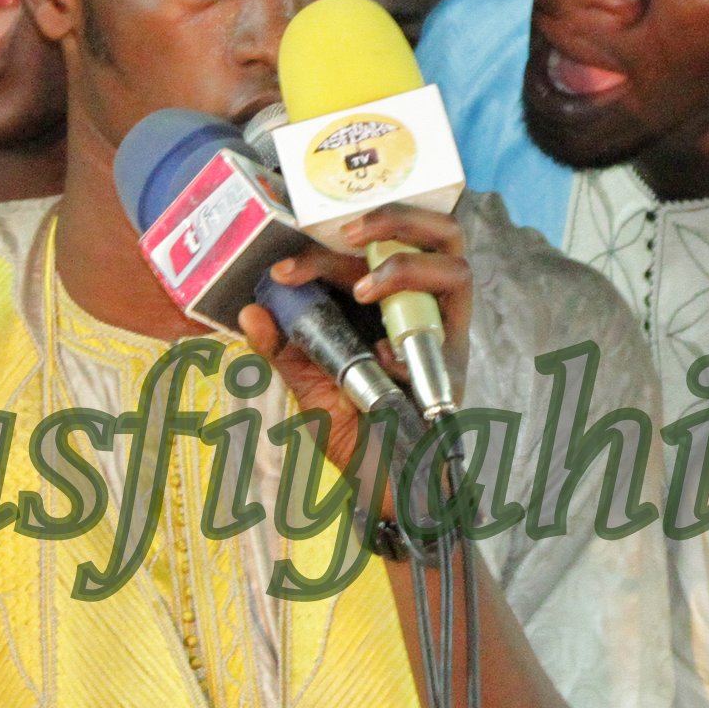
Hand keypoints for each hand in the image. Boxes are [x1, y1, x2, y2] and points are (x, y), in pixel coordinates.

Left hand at [237, 203, 470, 475]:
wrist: (384, 489)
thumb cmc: (352, 433)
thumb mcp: (307, 387)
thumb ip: (282, 348)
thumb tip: (250, 310)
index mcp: (377, 302)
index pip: (364, 249)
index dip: (323, 247)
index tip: (282, 271)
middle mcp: (416, 305)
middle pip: (427, 231)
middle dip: (390, 218)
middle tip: (347, 234)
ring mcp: (441, 329)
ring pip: (454, 262)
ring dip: (410, 263)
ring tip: (368, 288)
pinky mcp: (457, 362)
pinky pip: (454, 322)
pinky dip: (417, 332)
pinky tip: (384, 361)